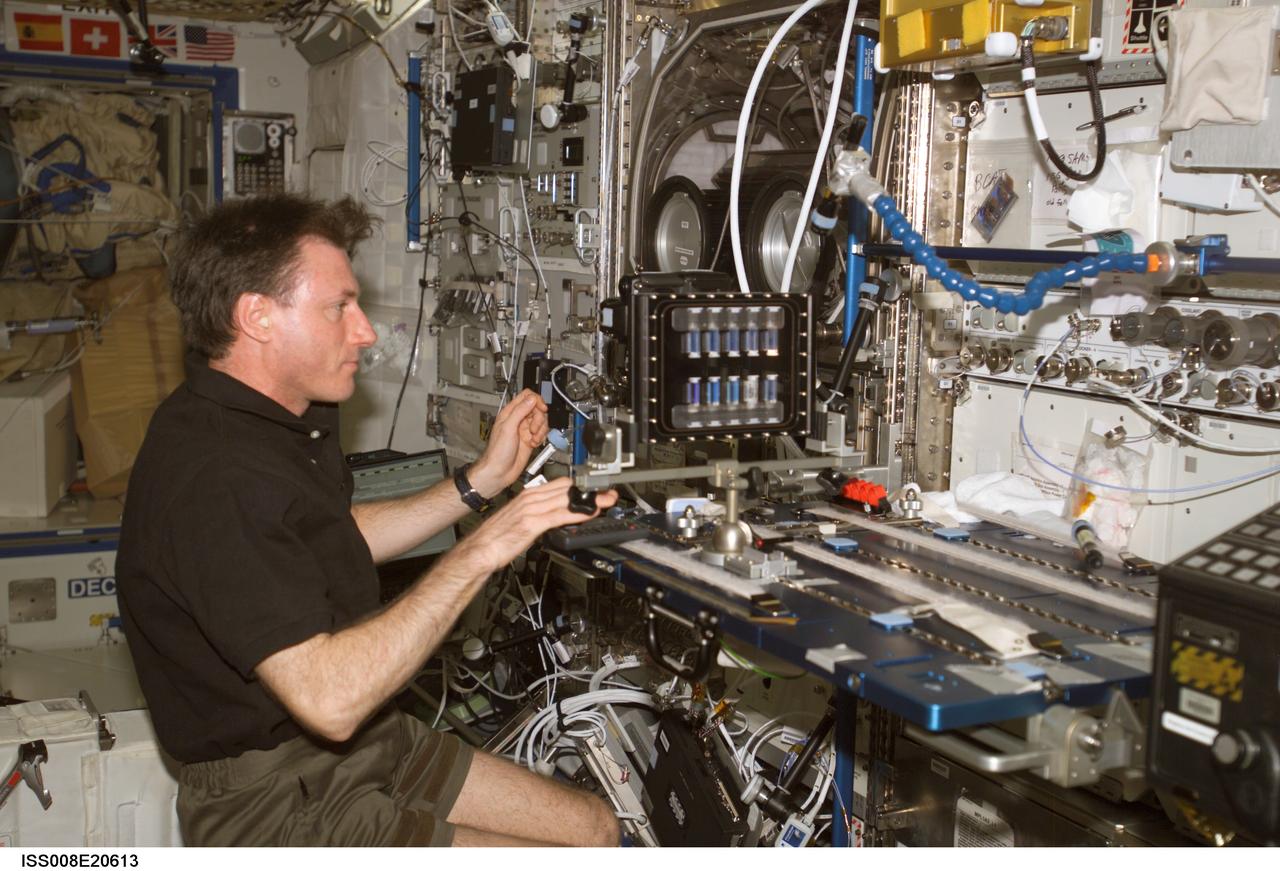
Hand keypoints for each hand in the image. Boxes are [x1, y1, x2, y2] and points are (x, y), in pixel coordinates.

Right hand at [452, 478, 617, 574]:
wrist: (480, 549)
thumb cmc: (497, 537)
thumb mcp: (521, 518)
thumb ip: (539, 513)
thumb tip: (556, 515)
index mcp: (528, 495)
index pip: (561, 485)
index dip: (582, 487)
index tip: (596, 490)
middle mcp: (531, 498)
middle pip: (567, 489)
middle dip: (590, 492)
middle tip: (609, 494)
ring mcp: (531, 509)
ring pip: (566, 500)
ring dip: (589, 501)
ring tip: (607, 502)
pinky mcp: (531, 523)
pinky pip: (559, 516)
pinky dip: (577, 514)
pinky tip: (589, 514)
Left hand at [468, 389, 548, 497]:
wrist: (499, 471)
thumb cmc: (497, 452)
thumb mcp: (508, 428)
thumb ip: (520, 411)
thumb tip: (531, 399)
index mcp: (510, 413)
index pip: (526, 397)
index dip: (536, 401)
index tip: (541, 409)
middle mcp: (518, 420)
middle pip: (537, 409)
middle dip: (539, 418)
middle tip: (534, 429)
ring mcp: (525, 430)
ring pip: (541, 421)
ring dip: (541, 429)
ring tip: (533, 438)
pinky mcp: (530, 439)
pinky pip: (542, 433)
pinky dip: (541, 438)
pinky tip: (533, 444)